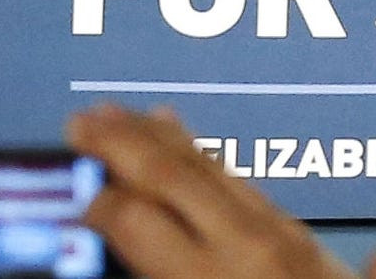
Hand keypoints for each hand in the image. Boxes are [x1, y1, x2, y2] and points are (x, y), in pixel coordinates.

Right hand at [67, 103, 353, 278]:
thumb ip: (166, 275)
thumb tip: (126, 246)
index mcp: (214, 278)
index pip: (136, 220)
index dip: (96, 203)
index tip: (71, 195)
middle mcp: (250, 245)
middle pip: (169, 175)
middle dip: (117, 144)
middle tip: (79, 122)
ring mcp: (281, 236)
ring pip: (206, 166)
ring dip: (155, 137)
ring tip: (116, 114)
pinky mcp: (303, 240)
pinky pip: (242, 179)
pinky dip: (204, 151)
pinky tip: (181, 133)